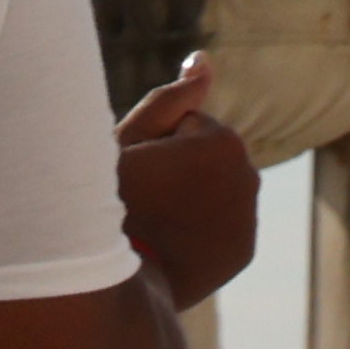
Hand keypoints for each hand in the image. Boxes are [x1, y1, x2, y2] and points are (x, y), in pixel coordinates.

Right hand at [113, 69, 259, 304]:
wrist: (103, 288)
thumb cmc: (100, 207)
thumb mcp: (122, 144)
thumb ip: (168, 99)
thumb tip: (205, 60)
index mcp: (219, 141)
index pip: (182, 126)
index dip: (148, 147)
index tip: (130, 175)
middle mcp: (247, 175)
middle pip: (203, 158)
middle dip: (176, 171)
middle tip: (136, 203)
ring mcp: (248, 216)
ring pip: (212, 191)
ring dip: (186, 200)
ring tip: (148, 227)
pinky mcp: (244, 250)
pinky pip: (220, 226)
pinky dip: (197, 231)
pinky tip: (165, 247)